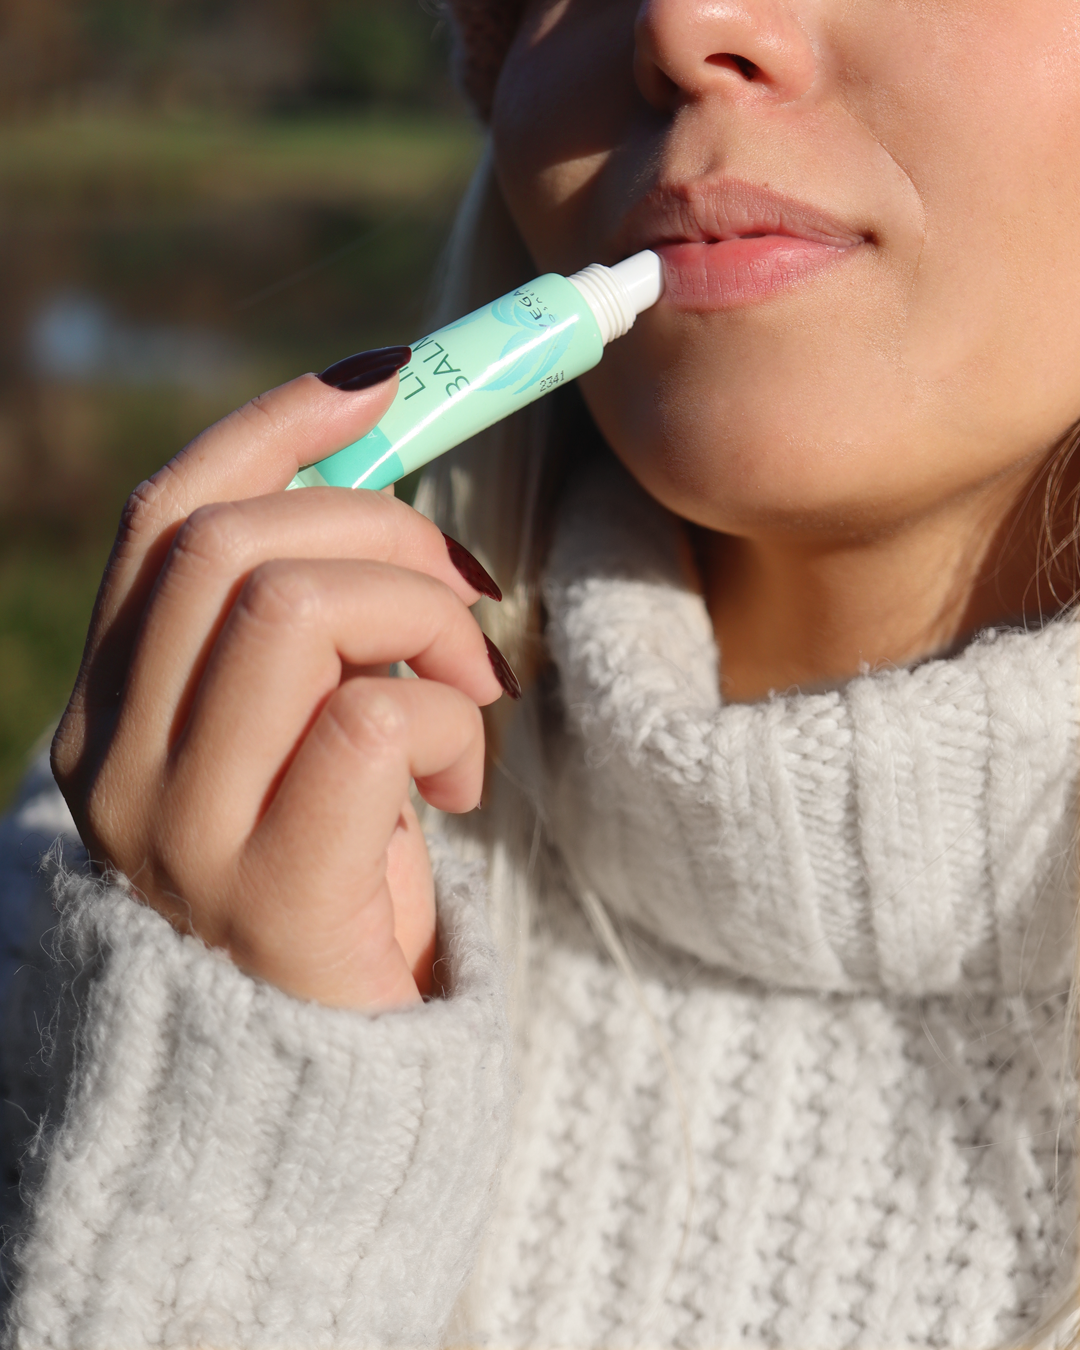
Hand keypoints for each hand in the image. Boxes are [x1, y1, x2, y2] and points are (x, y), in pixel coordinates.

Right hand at [51, 370, 508, 1009]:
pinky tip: (463, 779)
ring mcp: (173, 834)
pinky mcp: (263, 892)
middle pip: (227, 544)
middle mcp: (110, 763)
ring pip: (291, 608)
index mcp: (111, 708)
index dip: (278, 427)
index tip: (390, 377)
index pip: (168, 518)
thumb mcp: (312, 728)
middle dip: (382, 525)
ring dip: (423, 620)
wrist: (336, 1076)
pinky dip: (448, 723)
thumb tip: (383, 473)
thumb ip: (316, 623)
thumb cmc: (341, 879)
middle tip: (468, 589)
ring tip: (473, 690)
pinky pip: (368, 722)